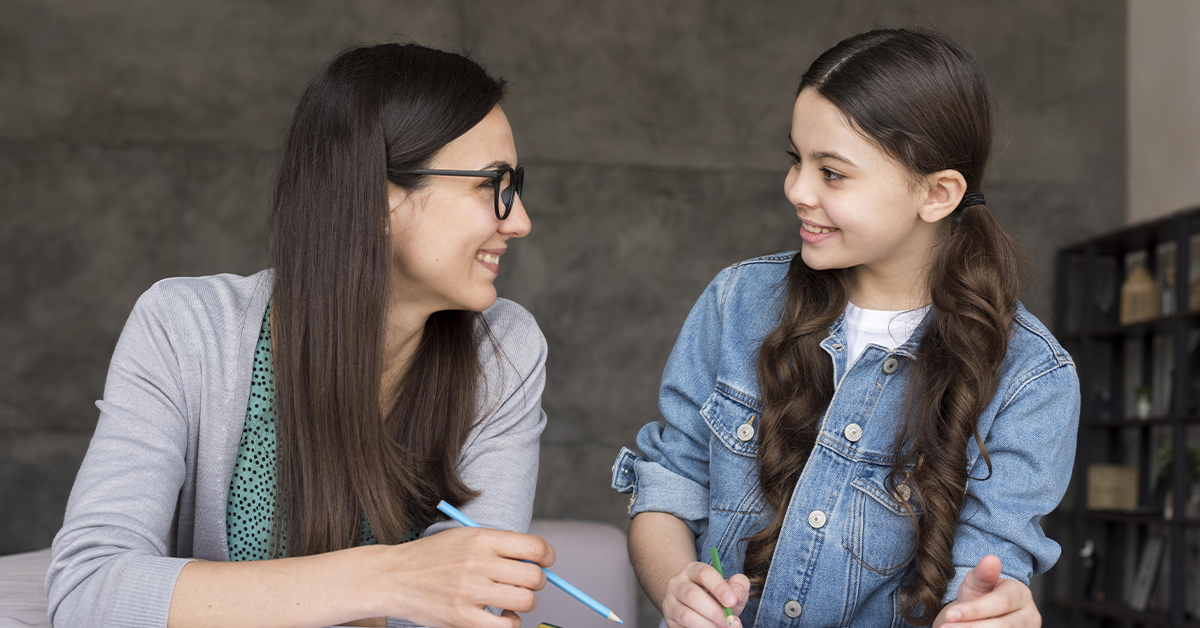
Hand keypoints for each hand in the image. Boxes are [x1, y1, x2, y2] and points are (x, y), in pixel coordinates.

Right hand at [368, 526, 554, 627]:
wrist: (394, 577)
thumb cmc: (432, 557)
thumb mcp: (465, 537)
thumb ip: (499, 546)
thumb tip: (537, 560)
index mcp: (481, 539)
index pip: (534, 547)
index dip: (547, 556)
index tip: (544, 562)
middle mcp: (478, 563)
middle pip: (534, 576)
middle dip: (537, 581)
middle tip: (526, 583)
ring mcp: (471, 592)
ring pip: (525, 601)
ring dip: (524, 603)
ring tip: (511, 600)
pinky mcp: (463, 618)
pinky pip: (506, 626)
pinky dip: (510, 623)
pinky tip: (500, 615)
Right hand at [660, 561, 750, 627]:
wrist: (697, 606)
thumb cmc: (717, 595)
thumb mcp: (731, 587)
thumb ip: (738, 586)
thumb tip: (736, 595)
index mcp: (693, 570)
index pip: (704, 574)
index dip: (719, 587)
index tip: (733, 601)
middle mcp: (677, 583)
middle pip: (692, 595)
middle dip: (715, 612)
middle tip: (732, 623)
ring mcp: (670, 602)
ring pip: (686, 615)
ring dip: (708, 625)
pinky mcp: (669, 620)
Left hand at [936, 555, 1040, 626]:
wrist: (984, 612)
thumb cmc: (982, 594)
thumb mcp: (977, 581)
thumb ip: (983, 573)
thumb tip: (992, 559)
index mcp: (1021, 594)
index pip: (1001, 602)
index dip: (975, 610)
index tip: (949, 614)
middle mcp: (1030, 616)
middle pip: (1004, 625)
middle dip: (972, 627)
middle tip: (946, 627)